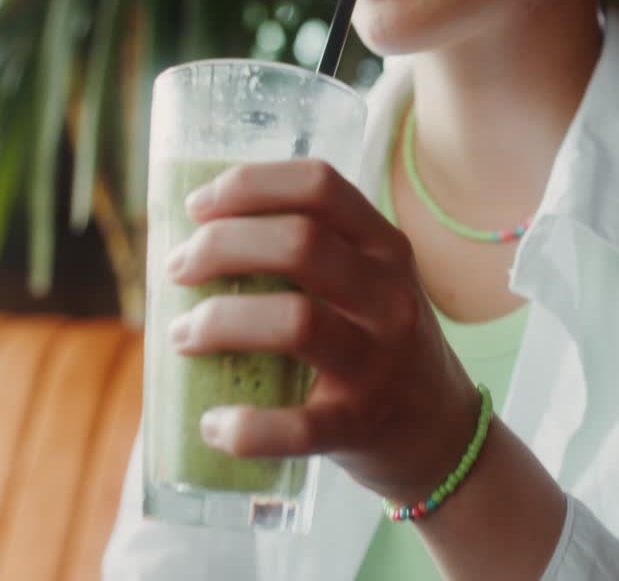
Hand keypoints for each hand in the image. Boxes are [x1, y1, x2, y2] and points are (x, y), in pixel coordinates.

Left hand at [164, 159, 479, 502]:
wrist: (440, 432)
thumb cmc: (377, 345)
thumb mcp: (369, 284)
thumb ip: (310, 256)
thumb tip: (193, 241)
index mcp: (385, 248)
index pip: (319, 186)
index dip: (248, 186)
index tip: (196, 207)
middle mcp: (388, 297)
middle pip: (300, 243)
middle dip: (219, 247)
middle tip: (178, 269)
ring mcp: (378, 363)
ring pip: (296, 321)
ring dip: (220, 321)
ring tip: (181, 335)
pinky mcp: (359, 426)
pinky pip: (297, 427)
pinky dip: (244, 427)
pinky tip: (212, 423)